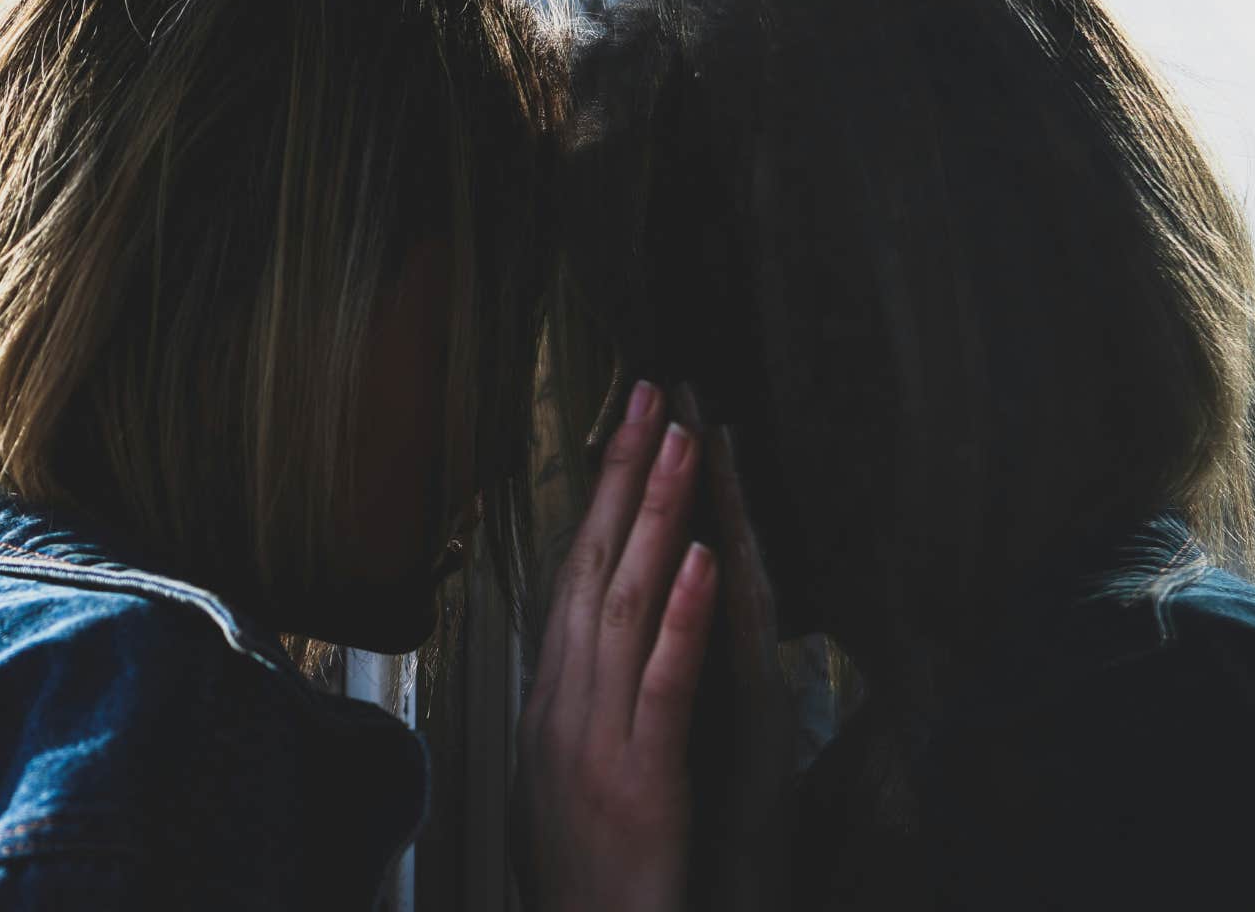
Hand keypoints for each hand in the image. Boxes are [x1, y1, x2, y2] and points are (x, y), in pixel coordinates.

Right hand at [513, 380, 717, 911]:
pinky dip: (683, 616)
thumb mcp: (563, 772)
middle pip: (593, 564)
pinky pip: (662, 684)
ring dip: (655, 516)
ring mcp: (595, 737)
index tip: (624, 425)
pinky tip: (703, 558)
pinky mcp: (639, 777)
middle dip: (624, 472)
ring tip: (682, 441)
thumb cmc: (581, 873)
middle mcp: (563, 702)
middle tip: (651, 390)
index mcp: (552, 697)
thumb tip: (577, 646)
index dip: (600, 494)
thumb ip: (575, 702)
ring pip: (623, 603)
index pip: (575, 571)